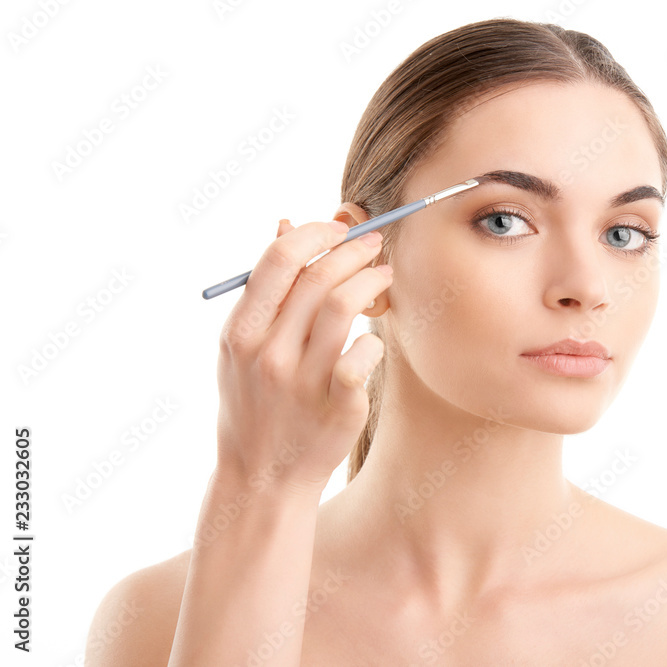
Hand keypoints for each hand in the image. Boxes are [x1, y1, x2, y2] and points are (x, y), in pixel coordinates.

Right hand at [214, 217, 391, 498]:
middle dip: (352, 251)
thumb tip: (286, 223)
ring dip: (370, 281)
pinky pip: (362, 356)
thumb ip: (265, 290)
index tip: (336, 228)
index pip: (278, 261)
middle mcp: (267, 354)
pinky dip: (372, 339)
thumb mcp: (242, 348)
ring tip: (383, 275)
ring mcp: (301, 382)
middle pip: (316, 278)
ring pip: (342, 307)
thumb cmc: (255, 404)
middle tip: (373, 245)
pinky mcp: (336, 407)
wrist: (261, 478)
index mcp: (239, 333)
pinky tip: (375, 337)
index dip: (314, 234)